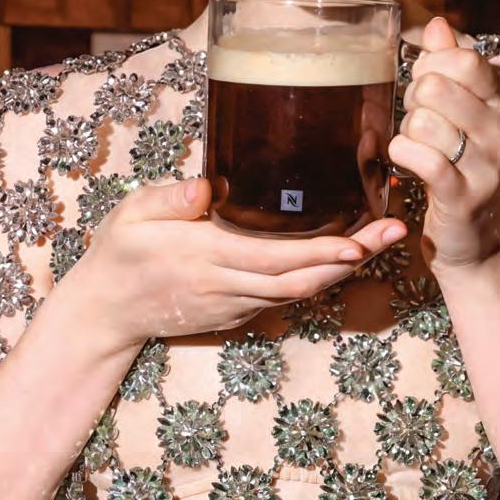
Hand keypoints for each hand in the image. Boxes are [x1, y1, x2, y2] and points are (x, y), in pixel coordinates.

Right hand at [61, 177, 407, 347]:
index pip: (275, 258)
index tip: (359, 241)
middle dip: (353, 259)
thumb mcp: (131, 215)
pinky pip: (286, 297)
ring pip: (300, 293)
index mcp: (204, 256)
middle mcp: (227, 285)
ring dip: (344, 272)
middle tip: (394, 234)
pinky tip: (345, 260)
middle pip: (302, 278)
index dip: (321, 254)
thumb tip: (208, 186)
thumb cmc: (119, 253)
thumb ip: (169, 199)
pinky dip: (319, 281)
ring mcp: (235, 303)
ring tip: (382, 243)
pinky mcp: (237, 312)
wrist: (104, 313)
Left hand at [389, 15, 499, 273]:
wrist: (480, 242)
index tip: (426, 87)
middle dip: (412, 100)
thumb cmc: (464, 168)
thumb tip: (438, 24)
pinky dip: (403, 154)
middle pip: (437, 86)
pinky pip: (421, 158)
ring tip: (416, 146)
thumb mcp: (465, 114)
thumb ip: (451, 66)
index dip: (431, 66)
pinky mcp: (462, 195)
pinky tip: (406, 161)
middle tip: (417, 121)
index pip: (465, 59)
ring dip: (407, 132)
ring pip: (423, 121)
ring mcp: (486, 165)